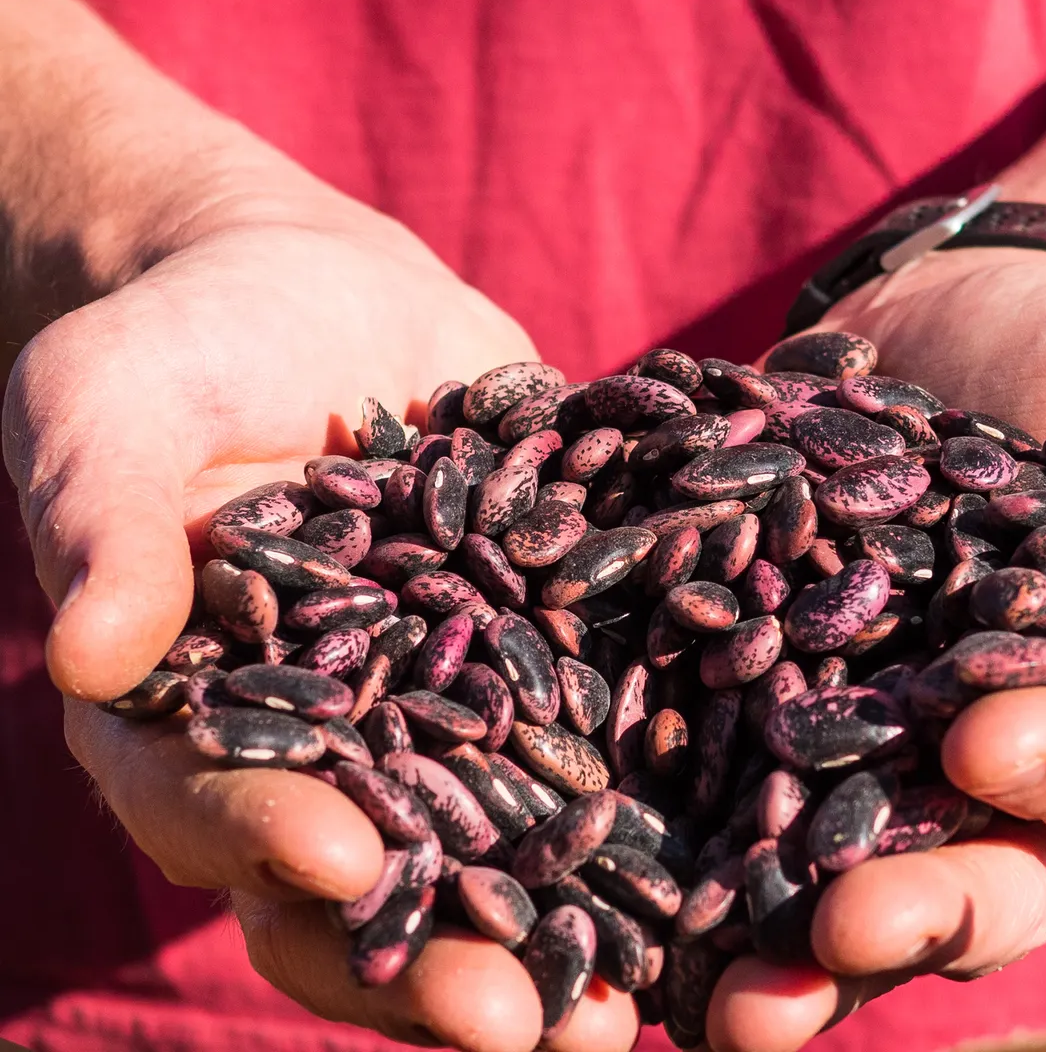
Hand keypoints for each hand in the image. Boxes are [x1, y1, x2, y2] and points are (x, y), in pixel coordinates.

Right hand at [3, 154, 638, 1051]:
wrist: (311, 287)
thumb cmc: (180, 344)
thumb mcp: (112, 411)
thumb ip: (105, 524)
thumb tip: (97, 654)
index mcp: (199, 713)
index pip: (219, 806)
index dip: (272, 845)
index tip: (348, 866)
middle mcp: (331, 735)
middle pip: (377, 872)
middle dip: (445, 953)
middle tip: (536, 1028)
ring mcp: (446, 695)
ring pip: (498, 829)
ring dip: (566, 913)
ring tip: (645, 999)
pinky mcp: (539, 637)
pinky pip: (589, 715)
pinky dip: (649, 773)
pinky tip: (728, 826)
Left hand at [706, 247, 1045, 1051]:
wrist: (966, 315)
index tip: (982, 747)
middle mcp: (999, 742)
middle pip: (977, 860)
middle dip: (915, 907)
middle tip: (840, 933)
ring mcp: (878, 724)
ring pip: (848, 856)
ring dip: (792, 937)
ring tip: (727, 1003)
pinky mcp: (777, 683)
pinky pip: (733, 765)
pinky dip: (692, 826)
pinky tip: (629, 876)